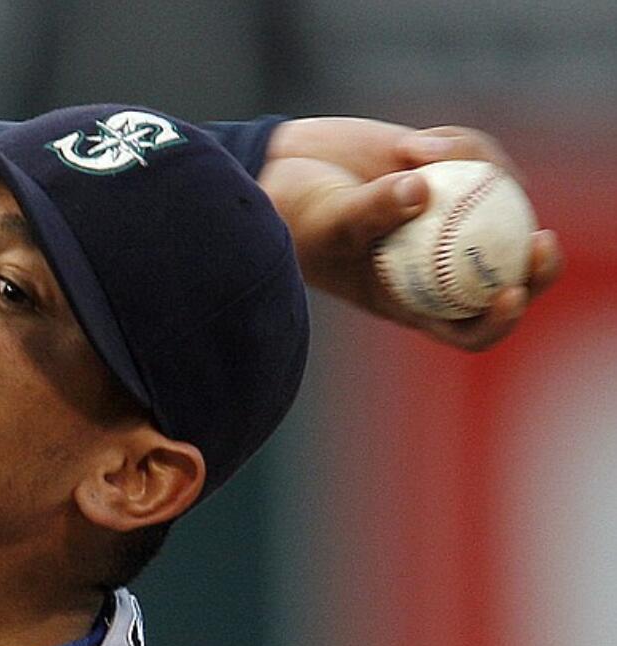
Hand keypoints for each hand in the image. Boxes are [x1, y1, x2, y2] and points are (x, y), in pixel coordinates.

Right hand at [259, 118, 561, 351]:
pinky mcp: (448, 172)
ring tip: (420, 152)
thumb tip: (422, 190)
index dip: (498, 320)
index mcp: (411, 296)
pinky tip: (414, 143)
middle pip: (507, 271)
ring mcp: (448, 216)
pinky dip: (457, 146)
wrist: (280, 170)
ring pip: (500, 203)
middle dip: (534, 262)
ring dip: (480, 172)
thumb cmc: (292, 215)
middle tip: (542, 241)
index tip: (509, 293)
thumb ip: (371, 211)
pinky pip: (478, 159)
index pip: (467, 326)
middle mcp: (437, 261)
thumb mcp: (326, 221)